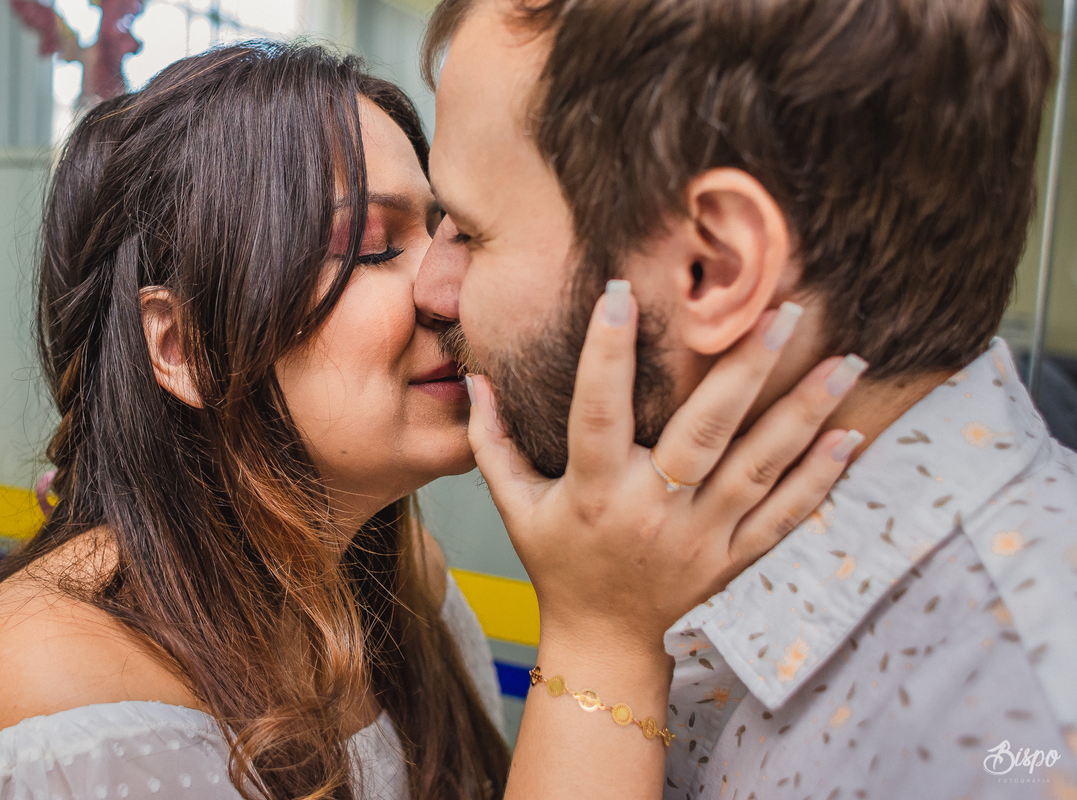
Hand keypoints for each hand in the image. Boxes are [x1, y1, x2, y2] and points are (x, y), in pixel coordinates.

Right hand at [467, 282, 863, 659]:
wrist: (603, 640)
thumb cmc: (558, 562)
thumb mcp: (515, 507)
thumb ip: (492, 443)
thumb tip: (477, 378)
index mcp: (594, 492)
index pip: (597, 412)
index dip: (605, 353)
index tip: (621, 292)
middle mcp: (651, 511)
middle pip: (703, 434)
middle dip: (744, 371)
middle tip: (782, 311)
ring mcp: (700, 537)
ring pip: (757, 469)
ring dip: (803, 414)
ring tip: (844, 360)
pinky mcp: (733, 557)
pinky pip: (783, 517)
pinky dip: (819, 479)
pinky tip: (851, 436)